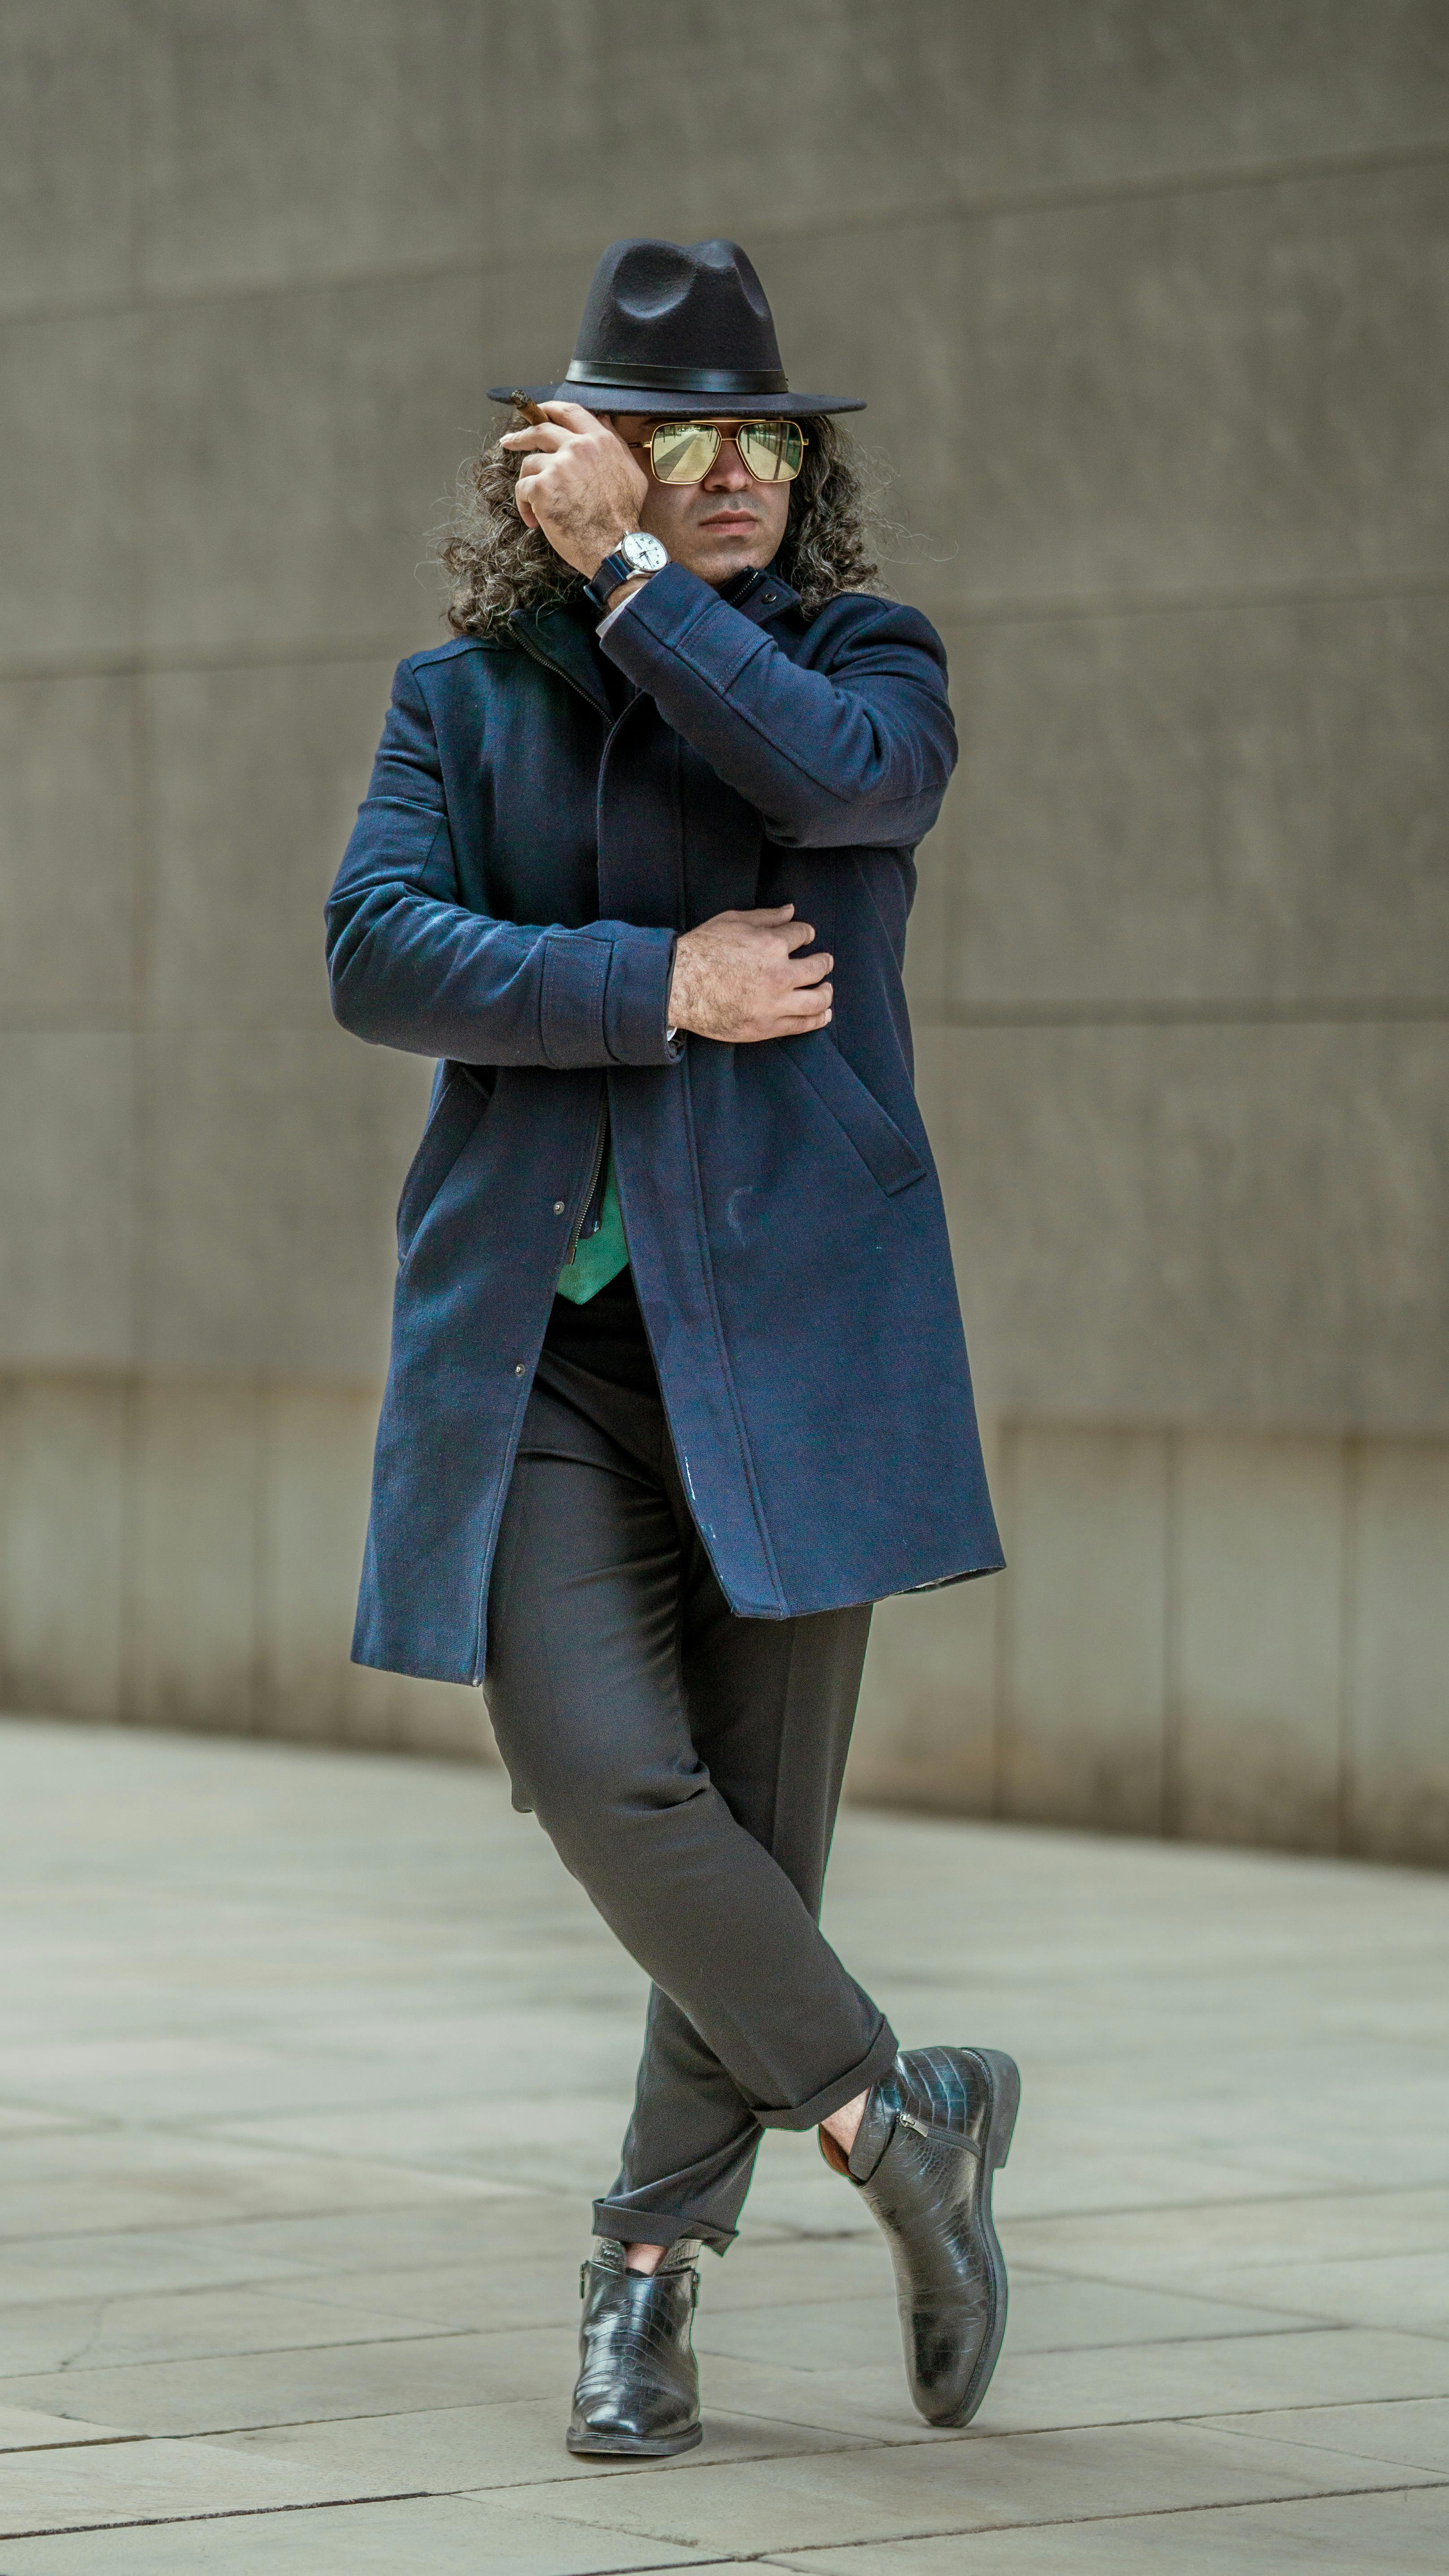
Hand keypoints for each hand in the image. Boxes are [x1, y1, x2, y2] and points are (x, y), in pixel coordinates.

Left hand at [499, 402, 648, 576]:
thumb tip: (605, 420)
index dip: (550, 409)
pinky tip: (536, 520)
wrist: (615, 546)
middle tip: (509, 441)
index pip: (569, 412)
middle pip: (540, 430)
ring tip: (537, 505)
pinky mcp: (542, 487)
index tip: (538, 412)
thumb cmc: (623, 515)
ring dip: (530, 483)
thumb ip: (615, 443)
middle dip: (521, 435)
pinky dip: (525, 506)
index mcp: (599, 441)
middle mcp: (578, 448)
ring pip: (530, 463)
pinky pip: (523, 489)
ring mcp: (558, 466)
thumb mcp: (630, 471)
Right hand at [668, 906, 832, 1043]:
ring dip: (827, 993)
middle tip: (825, 962)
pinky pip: (802, 1025)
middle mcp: (779, 974)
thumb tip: (791, 910)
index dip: (807, 934)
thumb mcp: (732, 921)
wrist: (676, 986)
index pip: (803, 935)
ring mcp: (774, 1003)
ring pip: (817, 1000)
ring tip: (827, 990)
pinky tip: (824, 1014)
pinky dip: (818, 1019)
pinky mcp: (766, 1026)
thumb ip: (766, 917)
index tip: (807, 937)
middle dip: (824, 962)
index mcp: (771, 944)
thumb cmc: (700, 950)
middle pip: (818, 967)